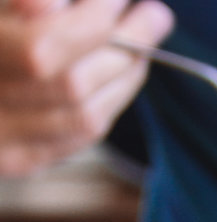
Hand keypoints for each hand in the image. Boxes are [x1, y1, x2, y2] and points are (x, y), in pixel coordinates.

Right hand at [0, 0, 173, 174]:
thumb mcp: (2, 6)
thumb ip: (22, 2)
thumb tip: (59, 8)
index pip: (43, 46)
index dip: (94, 18)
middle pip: (69, 85)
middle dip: (123, 47)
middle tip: (151, 15)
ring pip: (80, 119)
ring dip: (124, 80)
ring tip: (141, 45)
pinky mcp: (9, 160)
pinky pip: (72, 142)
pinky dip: (105, 108)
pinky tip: (116, 81)